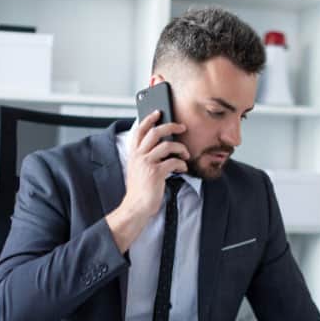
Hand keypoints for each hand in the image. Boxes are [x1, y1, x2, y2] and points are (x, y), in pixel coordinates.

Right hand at [105, 111, 187, 251]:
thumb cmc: (140, 190)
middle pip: (155, 132)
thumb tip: (162, 147)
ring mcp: (147, 164)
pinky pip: (173, 162)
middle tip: (181, 127)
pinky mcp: (156, 173)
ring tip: (185, 154)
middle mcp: (138, 156)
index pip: (139, 130)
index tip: (158, 113)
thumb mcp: (138, 170)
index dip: (148, 119)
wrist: (136, 207)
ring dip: (180, 148)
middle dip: (170, 126)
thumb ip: (145, 157)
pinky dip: (181, 164)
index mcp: (134, 154)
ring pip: (166, 145)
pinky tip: (182, 168)